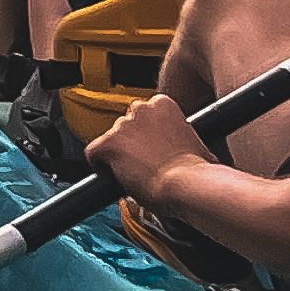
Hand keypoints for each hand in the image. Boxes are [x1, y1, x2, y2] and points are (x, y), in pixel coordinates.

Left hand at [89, 92, 213, 199]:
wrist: (188, 186)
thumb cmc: (196, 172)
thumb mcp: (194, 144)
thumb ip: (179, 138)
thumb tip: (179, 149)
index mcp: (163, 104)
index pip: (142, 115)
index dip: (145, 135)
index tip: (152, 149)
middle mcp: (140, 109)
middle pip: (125, 125)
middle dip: (131, 143)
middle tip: (142, 163)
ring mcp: (123, 126)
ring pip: (110, 139)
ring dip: (117, 154)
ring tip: (132, 173)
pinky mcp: (108, 144)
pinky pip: (93, 153)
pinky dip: (99, 165)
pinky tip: (113, 176)